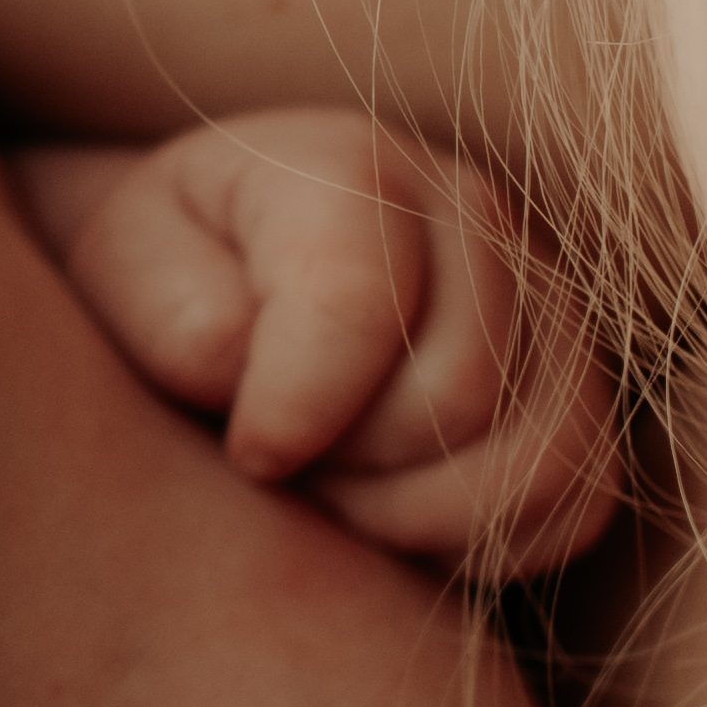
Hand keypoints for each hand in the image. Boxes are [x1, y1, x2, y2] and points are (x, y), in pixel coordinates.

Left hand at [16, 110, 625, 575]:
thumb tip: (260, 370)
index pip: (354, 306)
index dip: (291, 413)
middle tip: (292, 470)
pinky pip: (583, 499)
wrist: (230, 285)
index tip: (243, 449)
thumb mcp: (122, 276)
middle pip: (460, 394)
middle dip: (358, 469)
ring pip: (543, 455)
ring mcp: (546, 294)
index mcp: (351, 162)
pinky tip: (407, 521)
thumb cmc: (171, 283)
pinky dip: (497, 543)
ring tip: (344, 496)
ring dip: (426, 519)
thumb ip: (178, 319)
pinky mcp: (581, 382)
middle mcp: (473, 208)